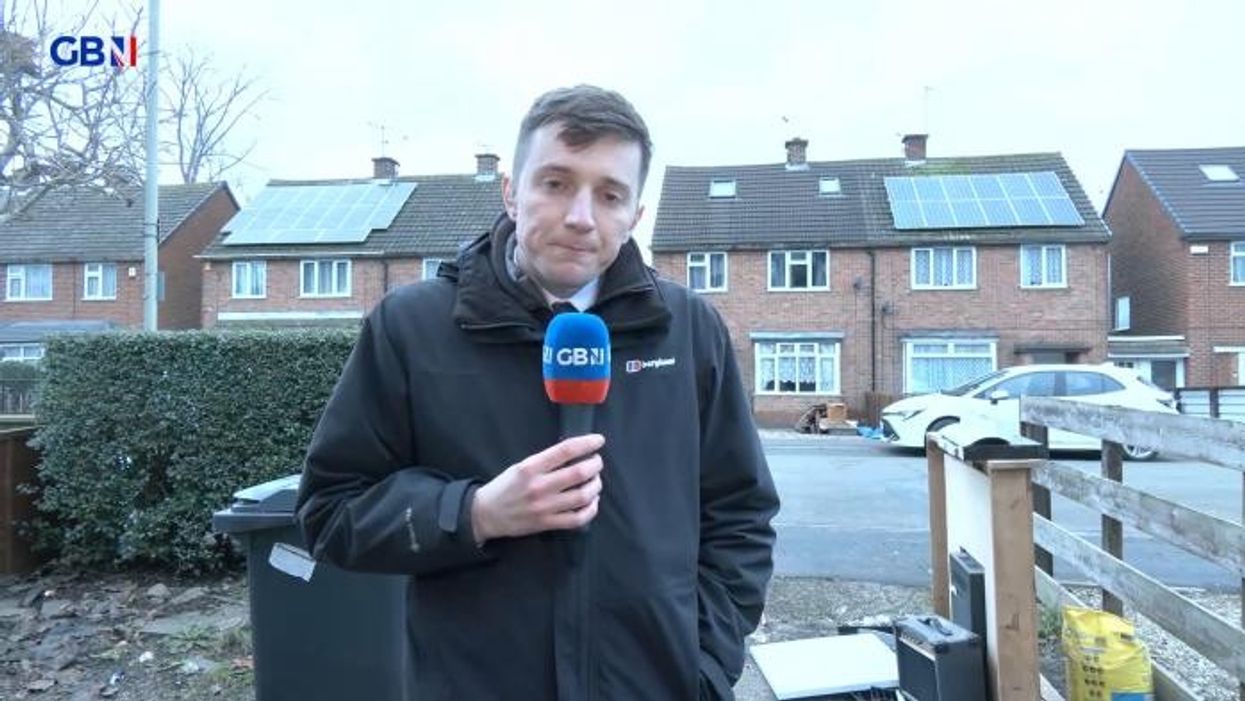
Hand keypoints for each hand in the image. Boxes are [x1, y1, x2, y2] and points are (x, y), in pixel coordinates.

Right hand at [470, 434, 603, 542]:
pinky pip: (578, 518)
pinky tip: (592, 501)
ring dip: (596, 486)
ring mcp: (544, 507)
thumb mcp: (521, 466)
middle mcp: (539, 486)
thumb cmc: (505, 486)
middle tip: (597, 462)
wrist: (486, 514)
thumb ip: (545, 460)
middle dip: (595, 465)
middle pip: (579, 473)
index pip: (565, 450)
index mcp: (531, 467)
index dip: (587, 443)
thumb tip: (575, 452)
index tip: (598, 440)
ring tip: (595, 481)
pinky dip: (591, 509)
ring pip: (582, 496)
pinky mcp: (547, 524)